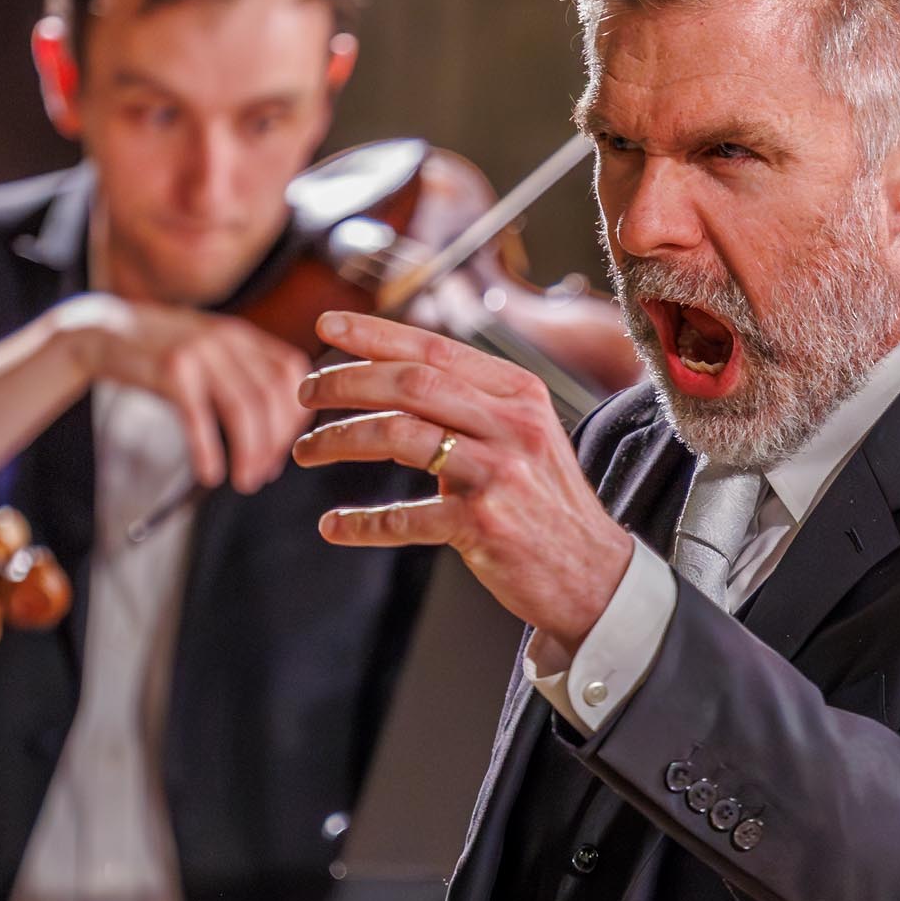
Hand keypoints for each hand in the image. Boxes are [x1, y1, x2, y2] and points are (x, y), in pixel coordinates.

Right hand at [50, 294, 312, 492]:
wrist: (101, 333)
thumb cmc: (158, 353)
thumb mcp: (206, 350)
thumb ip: (240, 374)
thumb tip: (273, 430)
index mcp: (240, 334)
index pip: (290, 371)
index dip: (294, 413)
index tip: (283, 447)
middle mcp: (224, 339)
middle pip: (270, 395)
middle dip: (274, 441)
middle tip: (263, 473)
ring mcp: (198, 352)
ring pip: (242, 408)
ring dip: (250, 451)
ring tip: (245, 480)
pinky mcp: (169, 369)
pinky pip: (199, 417)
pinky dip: (208, 450)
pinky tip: (211, 473)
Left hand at [291, 311, 633, 647]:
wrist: (594, 574)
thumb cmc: (547, 503)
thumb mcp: (525, 435)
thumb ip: (474, 403)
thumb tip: (400, 372)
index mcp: (519, 393)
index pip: (436, 349)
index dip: (376, 334)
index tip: (328, 326)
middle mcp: (511, 425)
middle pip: (411, 383)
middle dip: (346, 381)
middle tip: (305, 391)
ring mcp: (498, 474)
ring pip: (399, 436)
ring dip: (340, 439)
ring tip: (306, 448)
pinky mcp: (483, 525)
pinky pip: (404, 517)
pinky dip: (361, 522)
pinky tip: (334, 526)